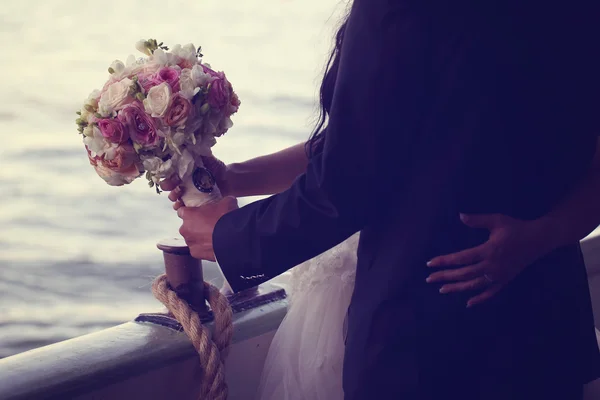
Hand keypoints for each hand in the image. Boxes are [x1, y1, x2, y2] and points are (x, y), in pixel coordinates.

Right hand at [160, 155, 230, 209]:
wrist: (228, 180)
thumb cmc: (216, 167)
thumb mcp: (207, 157)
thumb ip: (198, 152)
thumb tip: (189, 143)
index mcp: (183, 170)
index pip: (169, 172)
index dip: (167, 174)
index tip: (172, 175)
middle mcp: (182, 181)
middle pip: (168, 185)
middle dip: (168, 186)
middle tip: (175, 186)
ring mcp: (187, 193)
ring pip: (174, 196)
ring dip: (173, 197)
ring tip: (178, 196)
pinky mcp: (193, 203)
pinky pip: (182, 207)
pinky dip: (179, 207)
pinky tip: (180, 206)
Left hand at [177, 196, 238, 260]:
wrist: (234, 239)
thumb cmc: (227, 220)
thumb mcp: (227, 202)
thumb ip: (222, 201)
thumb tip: (228, 201)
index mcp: (188, 215)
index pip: (182, 211)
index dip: (190, 212)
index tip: (197, 212)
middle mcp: (185, 229)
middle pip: (187, 226)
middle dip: (195, 225)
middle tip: (209, 224)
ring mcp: (190, 242)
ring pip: (192, 238)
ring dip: (199, 237)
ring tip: (212, 235)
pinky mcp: (196, 253)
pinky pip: (198, 249)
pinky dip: (204, 247)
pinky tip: (213, 244)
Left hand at [426, 213, 547, 307]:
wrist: (539, 239)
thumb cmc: (516, 228)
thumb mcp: (497, 220)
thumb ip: (478, 220)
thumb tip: (460, 216)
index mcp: (488, 250)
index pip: (461, 258)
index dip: (445, 261)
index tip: (430, 263)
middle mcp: (492, 265)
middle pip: (464, 274)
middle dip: (445, 276)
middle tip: (429, 279)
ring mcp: (499, 275)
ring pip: (475, 285)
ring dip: (457, 288)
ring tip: (442, 289)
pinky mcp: (506, 280)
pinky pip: (491, 292)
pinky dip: (480, 299)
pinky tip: (468, 303)